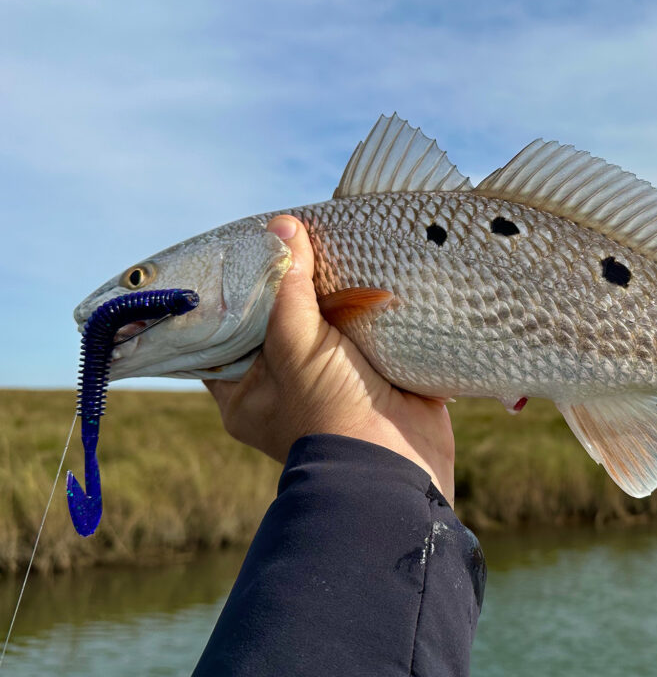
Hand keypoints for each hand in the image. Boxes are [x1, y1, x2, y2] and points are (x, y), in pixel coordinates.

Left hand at [203, 215, 455, 500]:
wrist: (398, 465)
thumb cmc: (329, 412)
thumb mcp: (296, 347)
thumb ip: (288, 288)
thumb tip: (283, 226)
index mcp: (246, 392)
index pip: (223, 334)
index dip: (229, 293)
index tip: (239, 251)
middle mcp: (285, 386)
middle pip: (278, 321)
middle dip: (289, 284)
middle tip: (291, 237)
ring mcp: (333, 380)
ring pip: (326, 324)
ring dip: (334, 292)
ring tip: (332, 244)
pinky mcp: (376, 375)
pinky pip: (368, 332)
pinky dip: (372, 306)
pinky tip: (372, 270)